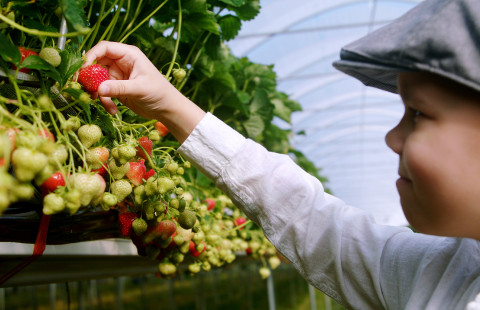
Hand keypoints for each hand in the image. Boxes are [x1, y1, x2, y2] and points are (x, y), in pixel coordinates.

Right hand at [83, 41, 204, 141]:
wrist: (167, 109)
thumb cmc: (159, 93)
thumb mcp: (139, 89)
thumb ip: (119, 88)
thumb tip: (98, 88)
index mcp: (129, 55)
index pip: (104, 48)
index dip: (91, 56)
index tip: (82, 69)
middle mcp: (121, 62)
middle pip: (96, 63)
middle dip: (88, 75)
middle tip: (81, 87)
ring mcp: (118, 76)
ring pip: (97, 79)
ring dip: (95, 91)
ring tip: (97, 101)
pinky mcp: (117, 88)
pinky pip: (103, 92)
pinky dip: (105, 101)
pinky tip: (113, 110)